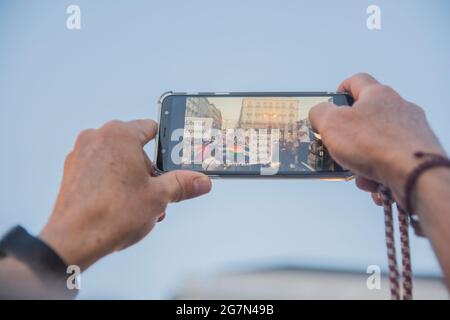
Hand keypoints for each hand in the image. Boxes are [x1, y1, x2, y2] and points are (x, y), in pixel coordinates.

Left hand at [39, 120, 211, 269]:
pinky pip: (101, 171)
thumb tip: (201, 181)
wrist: (74, 239)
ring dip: (133, 180)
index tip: (174, 158)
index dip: (168, 145)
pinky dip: (114, 184)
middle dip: (149, 171)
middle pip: (134, 148)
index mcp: (120, 135)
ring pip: (117, 161)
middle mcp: (97, 138)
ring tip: (140, 205)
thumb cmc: (113, 213)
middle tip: (158, 192)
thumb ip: (182, 184)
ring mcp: (81, 154)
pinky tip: (121, 206)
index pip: (152, 128)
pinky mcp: (72, 172)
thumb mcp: (158, 196)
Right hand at [309, 73, 445, 204]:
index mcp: (378, 95)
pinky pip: (390, 162)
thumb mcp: (331, 123)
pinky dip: (378, 173)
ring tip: (358, 173)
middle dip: (349, 138)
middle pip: (366, 119)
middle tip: (338, 148)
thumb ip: (319, 113)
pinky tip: (374, 183)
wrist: (414, 173)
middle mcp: (398, 109)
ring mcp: (410, 131)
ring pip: (376, 144)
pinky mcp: (416, 154)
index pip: (357, 81)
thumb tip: (319, 113)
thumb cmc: (375, 144)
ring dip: (362, 160)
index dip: (341, 89)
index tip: (332, 101)